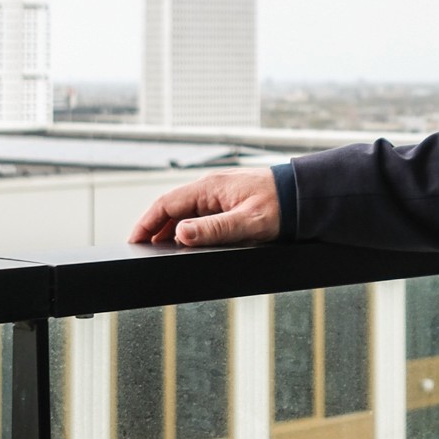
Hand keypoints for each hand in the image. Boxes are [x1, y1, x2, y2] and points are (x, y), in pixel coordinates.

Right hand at [127, 167, 280, 246]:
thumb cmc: (280, 206)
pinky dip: (187, 228)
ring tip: (158, 250)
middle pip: (171, 208)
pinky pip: (199, 214)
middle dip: (153, 228)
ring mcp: (218, 193)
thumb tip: (180, 233)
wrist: (304, 196)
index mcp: (209, 187)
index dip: (146, 222)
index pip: (166, 203)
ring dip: (169, 229)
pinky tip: (186, 242)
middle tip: (141, 250)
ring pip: (184, 212)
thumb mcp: (247, 223)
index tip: (134, 240)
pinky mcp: (227, 201)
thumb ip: (213, 229)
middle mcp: (210, 187)